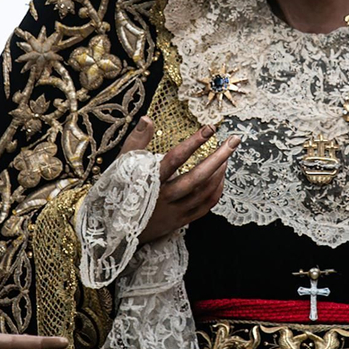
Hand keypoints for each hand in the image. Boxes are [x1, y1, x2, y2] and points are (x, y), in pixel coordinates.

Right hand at [119, 117, 239, 243]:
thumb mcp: (122, 164)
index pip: (175, 159)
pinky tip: (221, 178)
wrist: (114, 229)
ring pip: (204, 193)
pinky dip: (216, 191)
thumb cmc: (119, 190)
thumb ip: (136, 141)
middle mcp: (163, 197)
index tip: (210, 128)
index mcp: (148, 180)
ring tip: (227, 155)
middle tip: (234, 140)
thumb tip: (148, 119)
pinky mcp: (180, 221)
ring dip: (219, 173)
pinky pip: (205, 207)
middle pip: (197, 177)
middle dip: (219, 157)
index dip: (194, 143)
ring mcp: (173, 211)